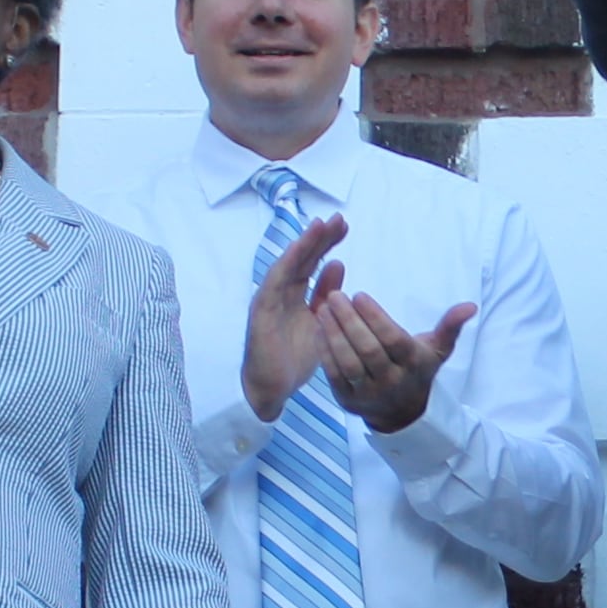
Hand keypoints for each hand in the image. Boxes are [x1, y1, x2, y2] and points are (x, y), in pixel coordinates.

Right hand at [242, 212, 348, 420]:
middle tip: (339, 219)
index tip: (345, 227)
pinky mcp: (261, 310)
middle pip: (302, 259)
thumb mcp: (320, 322)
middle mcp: (281, 292)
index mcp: (295, 295)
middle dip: (319, 238)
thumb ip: (326, 295)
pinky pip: (275, 282)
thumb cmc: (293, 358)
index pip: (313, 264)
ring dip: (304, 244)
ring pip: (288, 264)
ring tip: (321, 224)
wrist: (271, 389)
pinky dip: (287, 263)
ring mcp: (269, 299)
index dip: (327, 244)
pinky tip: (300, 248)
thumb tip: (339, 264)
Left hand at [317, 287, 475, 435]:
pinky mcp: (348, 402)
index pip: (392, 339)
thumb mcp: (437, 349)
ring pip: (348, 363)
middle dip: (349, 321)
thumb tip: (471, 306)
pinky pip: (333, 375)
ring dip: (333, 334)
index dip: (375, 317)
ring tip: (323, 309)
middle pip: (368, 350)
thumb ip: (451, 325)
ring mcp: (368, 394)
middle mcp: (391, 382)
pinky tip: (318, 329)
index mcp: (412, 365)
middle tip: (335, 296)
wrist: (403, 413)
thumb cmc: (417, 369)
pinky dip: (324, 351)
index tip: (359, 295)